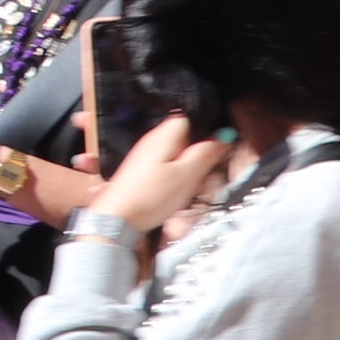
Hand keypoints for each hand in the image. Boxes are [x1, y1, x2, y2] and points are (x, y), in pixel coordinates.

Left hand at [95, 110, 232, 235]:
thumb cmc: (148, 198)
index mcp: (163, 136)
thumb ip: (205, 153)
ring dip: (189, 171)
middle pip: (186, 140)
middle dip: (199, 156)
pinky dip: (177, 180)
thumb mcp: (187, 175)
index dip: (208, 133)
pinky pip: (168, 170)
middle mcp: (151, 142)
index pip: (191, 120)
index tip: (216, 150)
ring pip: (179, 157)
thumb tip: (222, 137)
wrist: (118, 220)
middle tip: (202, 175)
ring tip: (188, 188)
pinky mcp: (143, 172)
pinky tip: (175, 194)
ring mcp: (146, 157)